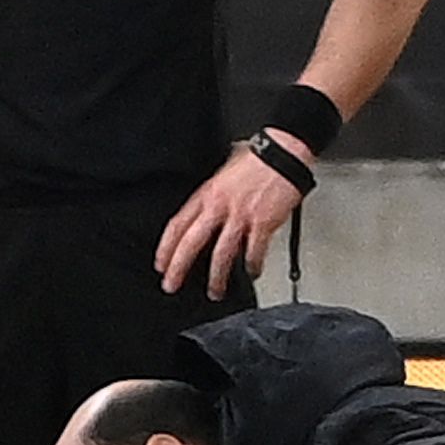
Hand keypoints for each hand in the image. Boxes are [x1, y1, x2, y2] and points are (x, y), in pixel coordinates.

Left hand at [156, 142, 303, 298]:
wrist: (283, 154)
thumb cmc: (257, 161)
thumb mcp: (223, 174)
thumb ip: (213, 196)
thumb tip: (206, 212)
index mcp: (207, 194)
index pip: (177, 224)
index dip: (166, 247)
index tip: (161, 263)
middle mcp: (219, 206)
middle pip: (192, 242)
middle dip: (179, 267)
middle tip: (172, 284)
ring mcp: (241, 216)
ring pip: (221, 253)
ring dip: (217, 277)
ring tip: (215, 291)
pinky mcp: (263, 223)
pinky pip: (254, 251)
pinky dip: (252, 266)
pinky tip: (252, 273)